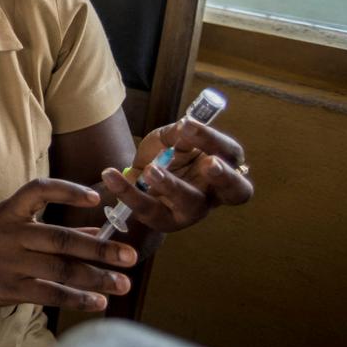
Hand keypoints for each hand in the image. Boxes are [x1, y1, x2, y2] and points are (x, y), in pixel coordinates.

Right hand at [0, 178, 137, 311]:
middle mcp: (10, 234)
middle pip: (61, 239)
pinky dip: (76, 299)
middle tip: (130, 256)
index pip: (38, 191)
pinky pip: (49, 294)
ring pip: (60, 270)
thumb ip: (54, 227)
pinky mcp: (10, 289)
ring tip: (123, 283)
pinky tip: (98, 302)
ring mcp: (9, 262)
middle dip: (99, 249)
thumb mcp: (14, 225)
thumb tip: (97, 229)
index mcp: (10, 211)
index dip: (67, 192)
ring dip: (95, 278)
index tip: (96, 199)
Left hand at [100, 120, 252, 233]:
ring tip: (152, 170)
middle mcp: (215, 191)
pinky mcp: (165, 221)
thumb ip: (178, 134)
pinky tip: (110, 175)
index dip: (216, 142)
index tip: (191, 125)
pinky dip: (128, 192)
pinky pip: (148, 209)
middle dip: (224, 177)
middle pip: (236, 191)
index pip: (231, 154)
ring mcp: (192, 210)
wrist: (139, 174)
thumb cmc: (166, 153)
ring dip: (173, 186)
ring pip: (191, 204)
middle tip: (210, 163)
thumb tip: (186, 127)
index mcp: (223, 165)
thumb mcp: (170, 137)